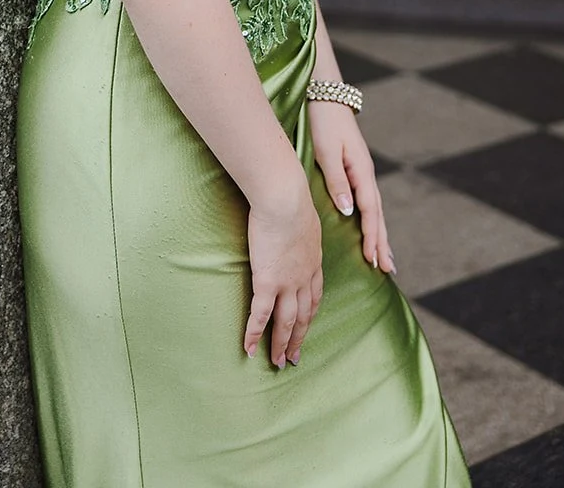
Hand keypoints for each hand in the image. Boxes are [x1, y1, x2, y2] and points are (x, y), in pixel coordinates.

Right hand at [244, 179, 323, 366]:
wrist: (285, 200)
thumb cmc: (292, 200)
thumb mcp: (306, 218)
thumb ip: (302, 230)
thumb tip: (296, 227)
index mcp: (314, 262)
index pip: (314, 296)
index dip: (310, 315)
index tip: (306, 328)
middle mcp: (305, 277)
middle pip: (304, 315)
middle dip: (299, 338)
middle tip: (294, 358)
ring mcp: (287, 282)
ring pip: (286, 321)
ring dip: (281, 344)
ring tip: (277, 362)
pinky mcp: (267, 282)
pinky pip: (260, 315)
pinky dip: (254, 334)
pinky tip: (249, 349)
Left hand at [310, 99, 394, 274]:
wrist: (324, 96)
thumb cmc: (324, 123)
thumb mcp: (328, 151)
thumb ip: (338, 181)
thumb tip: (350, 211)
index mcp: (362, 171)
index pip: (369, 210)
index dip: (371, 236)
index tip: (373, 259)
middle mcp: (366, 174)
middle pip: (377, 214)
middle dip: (382, 242)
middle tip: (387, 269)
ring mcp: (362, 173)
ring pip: (374, 210)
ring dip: (379, 234)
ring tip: (385, 259)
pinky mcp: (354, 171)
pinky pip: (366, 202)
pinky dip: (371, 221)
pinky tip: (370, 231)